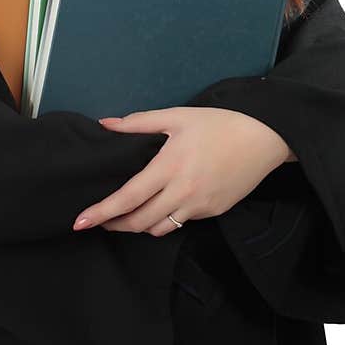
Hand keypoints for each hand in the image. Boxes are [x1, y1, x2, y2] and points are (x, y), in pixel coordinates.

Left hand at [72, 106, 295, 236]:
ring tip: (126, 217)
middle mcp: (182, 191)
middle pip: (139, 221)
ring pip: (159, 228)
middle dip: (114, 225)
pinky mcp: (212, 212)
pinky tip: (160, 206)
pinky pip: (181, 222)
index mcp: (169, 166)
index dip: (101, 212)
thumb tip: (106, 124)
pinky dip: (165, 219)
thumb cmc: (219, 124)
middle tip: (100, 221)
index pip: (127, 197)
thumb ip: (139, 123)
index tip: (80, 222)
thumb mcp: (177, 116)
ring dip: (139, 226)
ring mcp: (198, 206)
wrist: (264, 138)